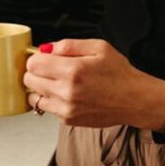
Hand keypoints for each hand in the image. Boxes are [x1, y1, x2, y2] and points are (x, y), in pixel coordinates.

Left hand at [24, 39, 164, 129]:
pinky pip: (47, 108)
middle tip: (49, 68)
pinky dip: (51, 100)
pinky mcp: (69, 120)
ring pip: (34, 97)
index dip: (36, 58)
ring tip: (56, 81)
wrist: (134, 100)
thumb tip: (46, 48)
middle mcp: (67, 91)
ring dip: (40, 88)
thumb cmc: (119, 73)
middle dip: (36, 72)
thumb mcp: (98, 47)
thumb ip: (69, 45)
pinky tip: (65, 93)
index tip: (44, 57)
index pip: (33, 64)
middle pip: (30, 80)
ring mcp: (66, 109)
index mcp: (73, 70)